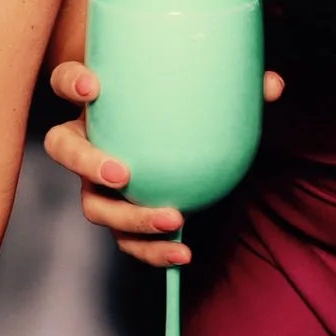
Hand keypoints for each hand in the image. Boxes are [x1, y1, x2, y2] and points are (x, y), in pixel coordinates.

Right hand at [41, 57, 282, 266]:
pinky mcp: (119, 215)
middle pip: (64, 149)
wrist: (158, 140)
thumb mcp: (194, 90)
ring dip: (127, 217)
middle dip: (87, 162)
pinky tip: (183, 253)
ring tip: (171, 219)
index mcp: (98, 101)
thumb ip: (232, 85)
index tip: (92, 85)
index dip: (71, 83)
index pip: (66, 82)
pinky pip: (126, 239)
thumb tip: (271, 85)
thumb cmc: (170, 106)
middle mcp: (87, 140)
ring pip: (93, 205)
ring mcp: (97, 182)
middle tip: (122, 174)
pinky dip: (152, 250)